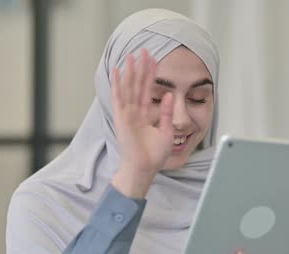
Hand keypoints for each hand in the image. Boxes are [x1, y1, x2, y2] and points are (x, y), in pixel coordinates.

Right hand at [110, 49, 173, 197]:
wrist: (144, 168)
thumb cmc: (154, 155)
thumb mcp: (167, 131)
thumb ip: (168, 112)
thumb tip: (172, 94)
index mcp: (145, 115)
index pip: (148, 90)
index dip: (151, 75)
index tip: (154, 61)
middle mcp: (135, 112)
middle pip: (138, 85)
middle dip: (140, 68)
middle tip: (143, 51)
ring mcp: (127, 114)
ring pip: (128, 87)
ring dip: (129, 71)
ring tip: (130, 55)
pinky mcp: (121, 117)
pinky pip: (118, 97)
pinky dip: (116, 84)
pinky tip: (116, 71)